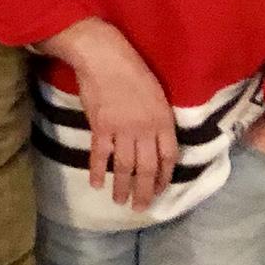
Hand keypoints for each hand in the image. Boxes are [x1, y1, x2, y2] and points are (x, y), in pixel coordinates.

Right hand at [40, 18, 176, 210]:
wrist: (104, 57)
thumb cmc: (133, 70)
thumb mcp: (156, 94)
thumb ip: (157, 119)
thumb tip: (154, 141)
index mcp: (162, 120)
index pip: (168, 157)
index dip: (164, 177)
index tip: (159, 189)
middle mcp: (145, 129)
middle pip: (147, 167)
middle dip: (144, 190)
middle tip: (141, 207)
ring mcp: (121, 130)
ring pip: (124, 166)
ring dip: (122, 186)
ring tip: (120, 202)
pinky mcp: (100, 127)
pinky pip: (100, 155)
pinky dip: (97, 170)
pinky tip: (96, 183)